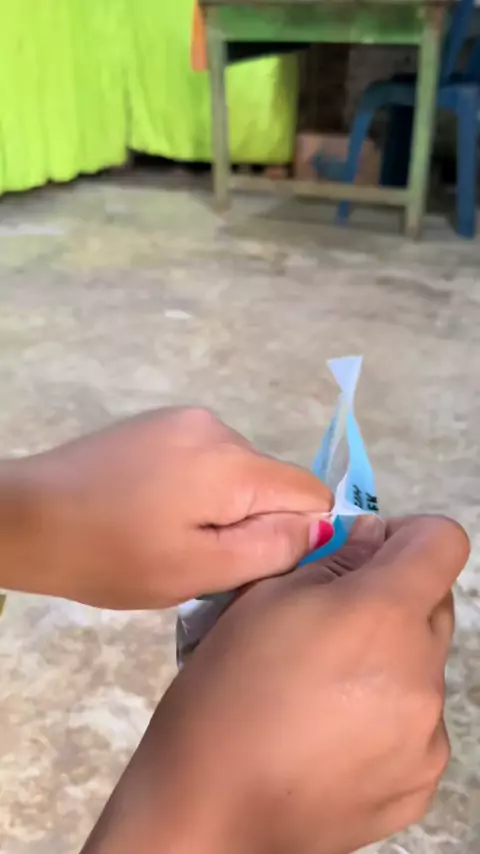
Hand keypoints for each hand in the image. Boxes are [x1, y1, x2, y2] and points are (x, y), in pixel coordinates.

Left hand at [1, 408, 331, 607]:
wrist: (27, 518)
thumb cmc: (112, 556)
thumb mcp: (197, 570)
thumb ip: (270, 547)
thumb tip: (323, 526)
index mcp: (231, 463)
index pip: (311, 492)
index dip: (300, 533)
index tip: (258, 562)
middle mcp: (216, 427)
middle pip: (272, 481)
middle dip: (255, 521)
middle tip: (205, 558)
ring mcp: (184, 419)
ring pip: (239, 471)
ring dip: (224, 506)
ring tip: (173, 535)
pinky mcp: (158, 422)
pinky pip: (206, 458)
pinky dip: (197, 488)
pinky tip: (156, 510)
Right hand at [80, 515, 468, 853]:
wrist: (209, 810)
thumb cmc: (224, 694)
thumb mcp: (263, 598)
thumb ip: (332, 558)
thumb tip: (370, 540)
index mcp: (382, 615)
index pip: (441, 542)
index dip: (406, 536)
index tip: (366, 552)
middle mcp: (422, 673)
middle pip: (433, 604)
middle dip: (391, 597)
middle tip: (330, 621)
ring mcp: (427, 735)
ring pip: (422, 664)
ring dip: (387, 658)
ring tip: (322, 687)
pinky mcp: (421, 781)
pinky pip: (418, 723)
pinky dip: (386, 714)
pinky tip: (331, 731)